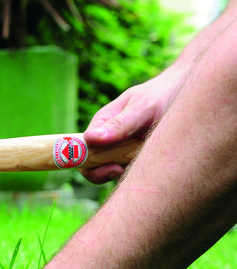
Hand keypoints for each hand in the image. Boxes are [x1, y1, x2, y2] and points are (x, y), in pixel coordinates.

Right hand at [83, 66, 186, 183]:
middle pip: (93, 166)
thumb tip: (90, 139)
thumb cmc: (162, 95)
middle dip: (105, 173)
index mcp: (102, 124)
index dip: (90, 164)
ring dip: (126, 172)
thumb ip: (119, 124)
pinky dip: (141, 174)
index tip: (112, 167)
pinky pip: (132, 174)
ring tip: (146, 159)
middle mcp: (108, 139)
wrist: (187, 95)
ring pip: (113, 173)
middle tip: (123, 169)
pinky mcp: (136, 160)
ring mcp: (122, 151)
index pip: (82, 150)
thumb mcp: (142, 108)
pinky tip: (155, 163)